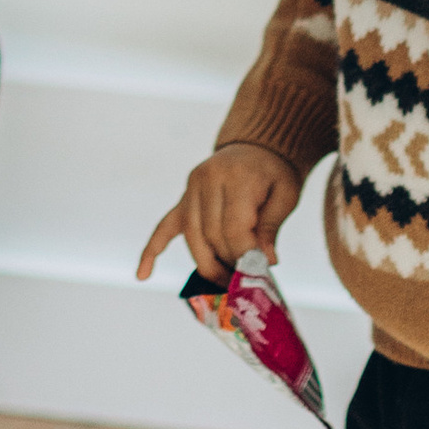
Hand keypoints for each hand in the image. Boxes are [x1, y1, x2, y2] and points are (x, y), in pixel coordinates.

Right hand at [135, 143, 302, 283]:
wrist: (257, 146)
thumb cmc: (274, 172)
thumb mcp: (285, 195)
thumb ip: (271, 227)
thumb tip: (264, 261)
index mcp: (237, 177)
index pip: (234, 228)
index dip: (245, 256)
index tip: (259, 272)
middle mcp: (207, 180)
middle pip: (211, 235)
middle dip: (228, 263)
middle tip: (245, 279)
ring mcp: (191, 188)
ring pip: (192, 237)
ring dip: (206, 264)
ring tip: (224, 281)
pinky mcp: (183, 198)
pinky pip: (164, 226)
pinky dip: (152, 250)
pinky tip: (143, 274)